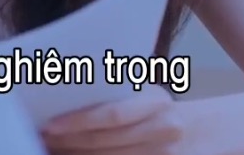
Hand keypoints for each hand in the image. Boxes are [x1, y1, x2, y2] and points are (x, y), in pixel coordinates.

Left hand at [40, 85, 193, 154]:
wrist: (201, 130)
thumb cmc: (156, 108)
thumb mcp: (143, 94)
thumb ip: (112, 94)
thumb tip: (59, 95)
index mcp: (156, 100)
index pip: (112, 114)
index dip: (78, 122)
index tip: (49, 125)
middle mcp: (164, 127)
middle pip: (106, 141)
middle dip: (68, 142)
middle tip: (41, 139)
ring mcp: (165, 154)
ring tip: (51, 149)